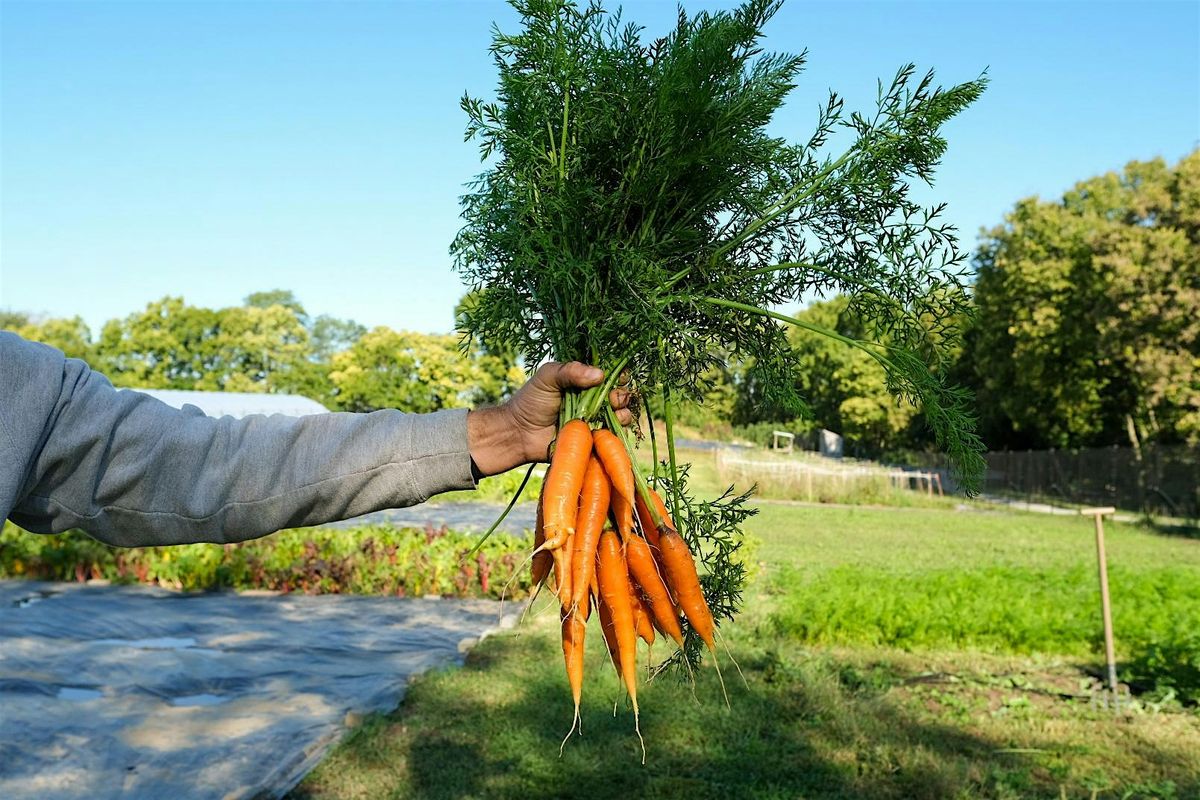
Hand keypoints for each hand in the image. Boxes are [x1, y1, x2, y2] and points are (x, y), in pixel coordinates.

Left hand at [466, 362, 633, 477]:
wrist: (518, 434)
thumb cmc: (530, 401)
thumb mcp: (547, 377)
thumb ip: (570, 370)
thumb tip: (599, 374)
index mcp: (583, 382)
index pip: (609, 375)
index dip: (618, 375)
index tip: (619, 376)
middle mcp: (592, 400)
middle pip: (619, 395)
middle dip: (621, 395)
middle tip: (612, 398)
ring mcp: (594, 421)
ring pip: (620, 415)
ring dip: (622, 413)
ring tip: (614, 412)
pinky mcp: (592, 440)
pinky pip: (611, 437)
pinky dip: (615, 433)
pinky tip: (606, 428)